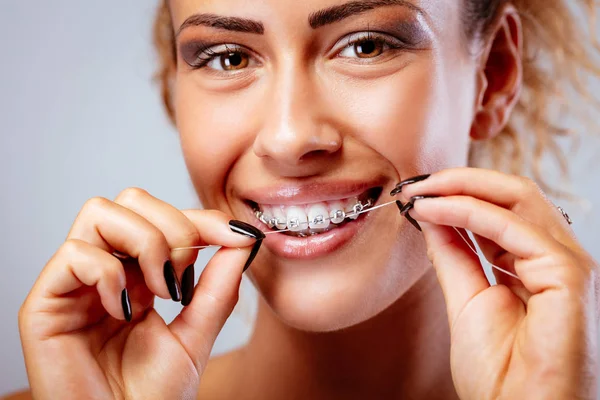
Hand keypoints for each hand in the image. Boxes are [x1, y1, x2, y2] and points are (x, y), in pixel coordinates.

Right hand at [18, 188, 262, 399]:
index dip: (202, 218)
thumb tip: (243, 239)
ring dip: (145, 243)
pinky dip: (109, 274)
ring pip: (100, 213)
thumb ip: (219, 287)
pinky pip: (75, 254)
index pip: (164, 217)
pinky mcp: (45, 304)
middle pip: (131, 200)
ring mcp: (74, 284)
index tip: (238, 236)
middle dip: (173, 227)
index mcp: (138, 274)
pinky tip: (124, 310)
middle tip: (186, 275)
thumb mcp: (196, 334)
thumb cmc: (152, 396)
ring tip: (161, 291)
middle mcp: (105, 270)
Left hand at [396, 168, 598, 399]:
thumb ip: (453, 254)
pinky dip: (467, 210)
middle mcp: (556, 259)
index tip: (417, 194)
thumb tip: (431, 215)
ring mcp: (567, 264)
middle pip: (514, 195)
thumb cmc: (500, 374)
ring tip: (418, 191)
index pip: (502, 210)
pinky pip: (512, 226)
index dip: (458, 195)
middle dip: (460, 181)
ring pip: (517, 197)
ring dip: (460, 187)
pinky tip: (432, 209)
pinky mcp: (569, 274)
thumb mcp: (465, 299)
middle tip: (416, 184)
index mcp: (536, 266)